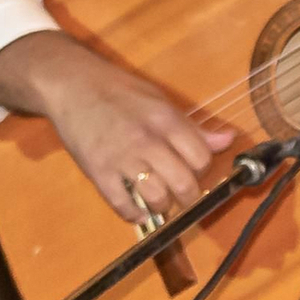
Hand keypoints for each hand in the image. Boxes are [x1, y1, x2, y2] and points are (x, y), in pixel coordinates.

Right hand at [0, 31, 234, 220]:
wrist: (71, 85)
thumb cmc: (118, 91)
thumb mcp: (160, 101)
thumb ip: (192, 127)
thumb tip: (228, 140)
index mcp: (166, 120)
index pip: (201, 157)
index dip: (202, 169)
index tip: (194, 171)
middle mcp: (147, 141)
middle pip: (183, 183)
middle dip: (188, 196)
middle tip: (182, 195)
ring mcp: (121, 159)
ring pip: (157, 198)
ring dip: (162, 206)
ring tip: (159, 199)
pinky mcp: (98, 172)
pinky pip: (123, 205)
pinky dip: (134, 214)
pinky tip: (137, 209)